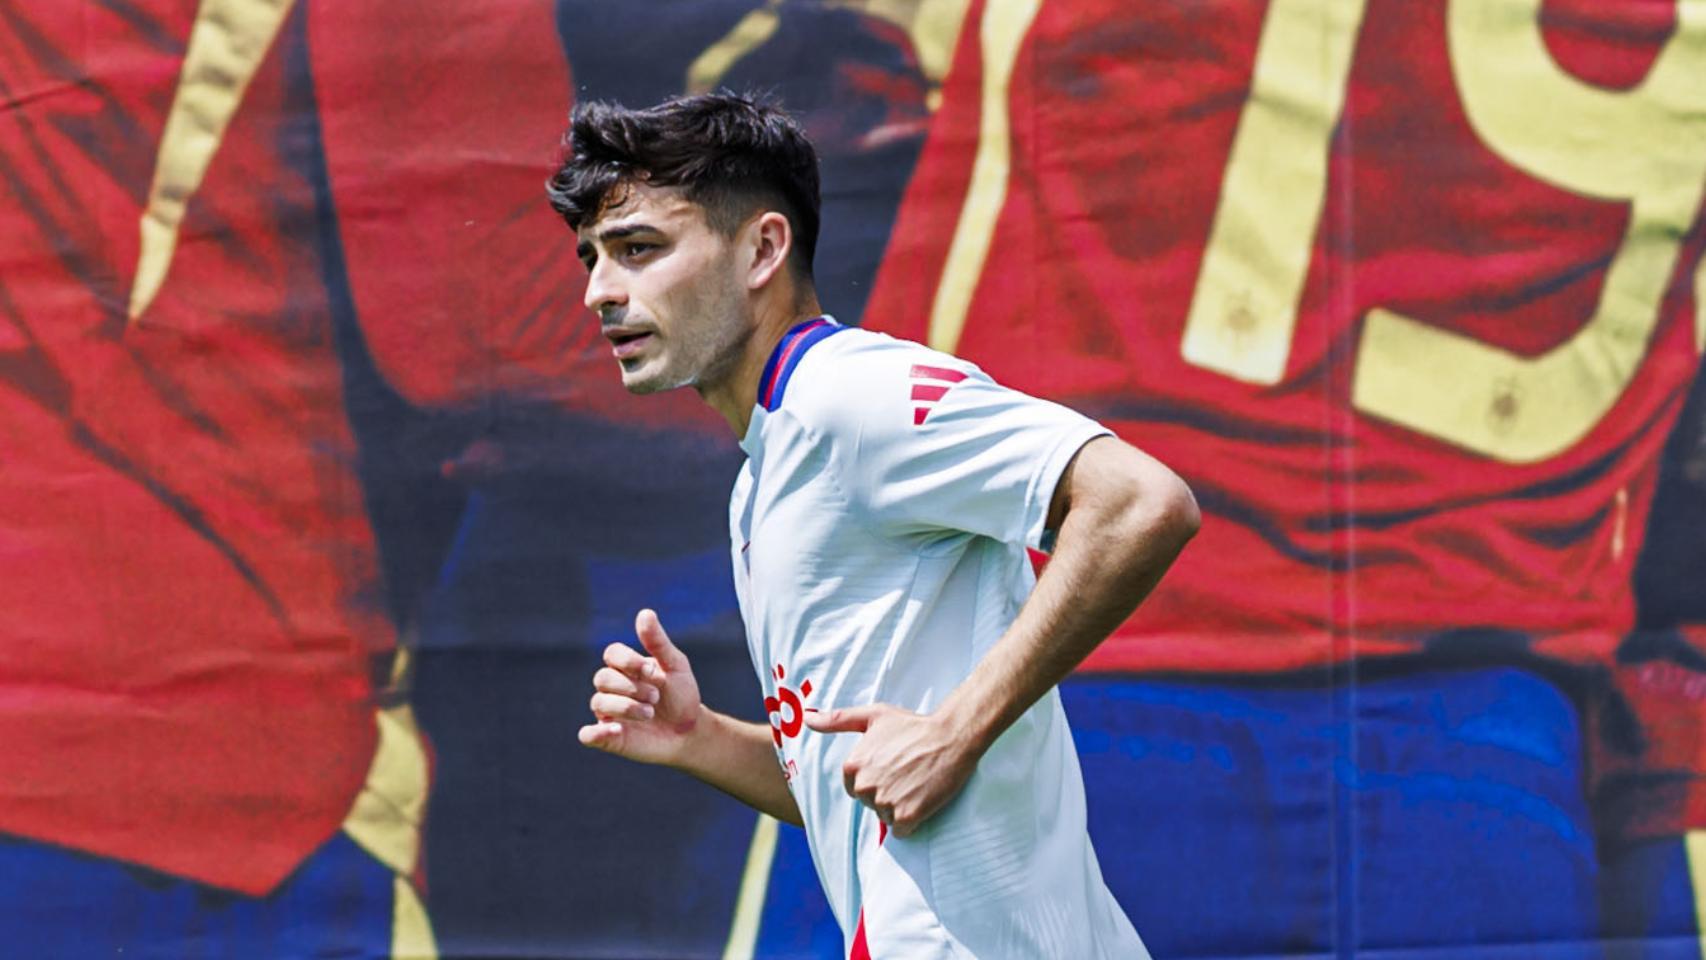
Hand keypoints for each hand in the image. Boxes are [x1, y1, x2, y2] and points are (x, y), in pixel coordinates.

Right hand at [578, 609, 703, 765]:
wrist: (690, 731)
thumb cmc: (681, 695)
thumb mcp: (675, 665)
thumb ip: (657, 642)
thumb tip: (645, 613)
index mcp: (626, 667)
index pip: (612, 654)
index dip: (628, 661)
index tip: (652, 671)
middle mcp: (613, 688)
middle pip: (602, 678)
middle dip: (630, 686)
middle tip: (655, 695)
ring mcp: (608, 712)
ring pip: (599, 703)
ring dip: (626, 706)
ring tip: (650, 712)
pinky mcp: (609, 737)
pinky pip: (587, 735)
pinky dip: (594, 733)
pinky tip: (616, 729)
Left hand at [804, 704, 979, 837]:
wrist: (950, 737)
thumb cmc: (913, 725)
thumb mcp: (873, 716)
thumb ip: (836, 719)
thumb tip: (806, 718)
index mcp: (852, 766)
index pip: (854, 788)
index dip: (875, 780)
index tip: (892, 767)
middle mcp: (864, 786)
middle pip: (870, 803)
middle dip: (886, 793)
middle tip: (907, 774)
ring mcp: (885, 802)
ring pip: (886, 817)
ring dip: (900, 807)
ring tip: (916, 785)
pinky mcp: (906, 815)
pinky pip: (901, 831)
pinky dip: (911, 821)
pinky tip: (921, 801)